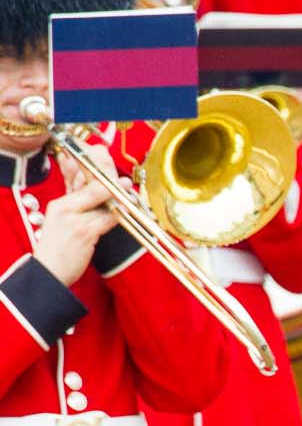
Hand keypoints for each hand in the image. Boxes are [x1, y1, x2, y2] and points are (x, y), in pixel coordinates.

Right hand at [36, 147, 121, 285]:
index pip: (76, 175)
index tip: (103, 153)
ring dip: (118, 192)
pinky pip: (106, 218)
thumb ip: (74, 197)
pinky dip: (118, 213)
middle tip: (124, 171)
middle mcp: (64, 206)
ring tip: (129, 187)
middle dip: (108, 172)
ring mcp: (74, 219)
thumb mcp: (63, 218)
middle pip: (90, 182)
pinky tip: (126, 208)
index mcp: (60, 202)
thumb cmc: (59, 246)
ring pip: (100, 197)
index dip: (92, 162)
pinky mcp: (84, 232)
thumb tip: (81, 173)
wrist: (49, 272)